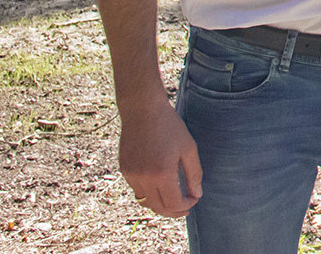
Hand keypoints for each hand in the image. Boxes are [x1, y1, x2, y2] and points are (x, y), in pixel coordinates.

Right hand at [118, 95, 201, 216]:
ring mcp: (131, 175)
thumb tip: (196, 194)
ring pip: (146, 201)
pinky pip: (137, 189)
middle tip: (185, 208)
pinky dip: (149, 193)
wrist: (142, 110)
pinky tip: (159, 185)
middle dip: (173, 211)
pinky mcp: (124, 169)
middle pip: (158, 207)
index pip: (173, 203)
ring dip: (160, 204)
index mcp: (162, 173)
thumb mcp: (188, 148)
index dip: (185, 205)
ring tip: (173, 200)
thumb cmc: (169, 126)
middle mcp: (144, 178)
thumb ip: (193, 174)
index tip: (194, 200)